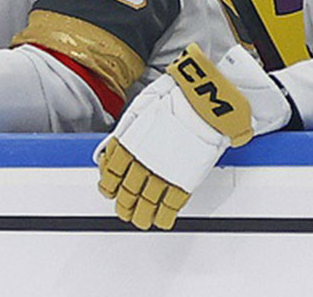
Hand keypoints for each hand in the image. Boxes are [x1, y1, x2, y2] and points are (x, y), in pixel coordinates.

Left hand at [97, 43, 289, 229]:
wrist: (204, 98)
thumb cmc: (177, 94)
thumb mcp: (141, 105)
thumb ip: (126, 129)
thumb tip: (111, 147)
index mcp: (129, 142)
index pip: (112, 171)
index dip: (109, 184)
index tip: (109, 190)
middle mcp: (142, 160)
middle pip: (127, 190)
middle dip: (124, 203)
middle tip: (125, 209)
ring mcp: (162, 171)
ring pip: (146, 201)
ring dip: (141, 213)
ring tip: (141, 219)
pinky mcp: (183, 178)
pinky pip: (170, 203)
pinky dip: (164, 215)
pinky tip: (163, 219)